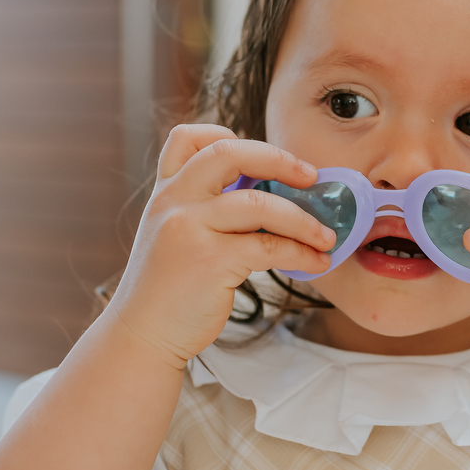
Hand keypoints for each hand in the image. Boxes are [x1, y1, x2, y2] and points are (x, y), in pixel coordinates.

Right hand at [109, 125, 336, 367]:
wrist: (143, 335)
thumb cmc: (168, 289)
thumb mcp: (172, 235)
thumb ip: (203, 210)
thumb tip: (271, 196)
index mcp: (165, 192)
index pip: (187, 137)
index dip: (226, 134)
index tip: (263, 156)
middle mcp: (173, 202)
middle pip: (229, 154)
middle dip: (280, 160)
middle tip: (312, 177)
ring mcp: (189, 229)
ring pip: (261, 204)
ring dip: (304, 220)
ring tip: (326, 236)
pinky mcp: (210, 261)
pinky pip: (269, 246)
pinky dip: (300, 252)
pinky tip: (314, 262)